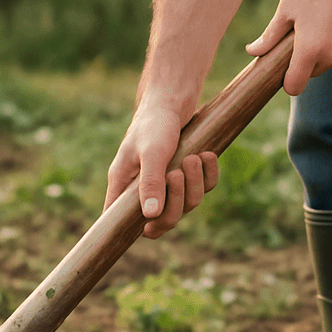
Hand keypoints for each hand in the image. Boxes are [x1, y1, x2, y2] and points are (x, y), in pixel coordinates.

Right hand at [104, 100, 219, 238]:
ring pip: (188, 204)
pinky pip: (205, 188)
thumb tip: (150, 215)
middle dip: (176, 201)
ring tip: (192, 157)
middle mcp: (145, 189)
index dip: (135, 231)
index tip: (150, 228)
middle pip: (165, 220)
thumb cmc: (154, 123)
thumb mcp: (151, 151)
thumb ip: (150, 182)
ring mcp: (169, 184)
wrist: (172, 100)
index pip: (122, 221)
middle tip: (176, 173)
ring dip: (194, 183)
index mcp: (125, 185)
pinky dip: (209, 174)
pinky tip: (206, 154)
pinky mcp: (189, 175)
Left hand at [245, 0, 331, 95]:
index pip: (294, 87)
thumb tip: (252, 50)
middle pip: (312, 72)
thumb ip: (271, 33)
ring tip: (327, 19)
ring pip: (330, 62)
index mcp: (309, 50)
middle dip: (306, 60)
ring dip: (325, 50)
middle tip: (306, 33)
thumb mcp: (290, 4)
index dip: (287, 82)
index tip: (285, 70)